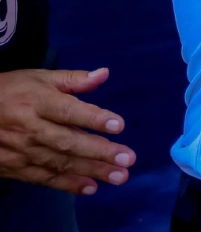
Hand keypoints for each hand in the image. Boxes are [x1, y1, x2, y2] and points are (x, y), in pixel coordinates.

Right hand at [0, 69, 134, 195]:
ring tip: (119, 176)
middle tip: (128, 159)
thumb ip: (73, 80)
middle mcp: (30, 128)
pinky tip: (90, 187)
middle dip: (100, 151)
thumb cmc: (12, 91)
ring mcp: (21, 151)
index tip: (119, 125)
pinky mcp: (15, 168)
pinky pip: (44, 178)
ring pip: (60, 163)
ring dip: (91, 171)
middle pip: (68, 142)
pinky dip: (67, 184)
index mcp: (37, 102)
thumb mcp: (39, 78)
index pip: (69, 111)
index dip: (94, 118)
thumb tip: (104, 74)